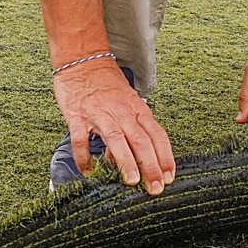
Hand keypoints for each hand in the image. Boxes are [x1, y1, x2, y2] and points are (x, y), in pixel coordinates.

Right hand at [53, 60, 175, 194]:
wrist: (81, 60)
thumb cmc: (105, 83)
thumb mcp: (124, 103)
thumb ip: (128, 129)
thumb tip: (122, 158)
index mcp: (137, 109)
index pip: (157, 135)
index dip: (165, 157)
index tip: (169, 177)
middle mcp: (122, 112)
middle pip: (141, 140)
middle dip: (151, 166)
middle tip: (155, 188)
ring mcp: (99, 114)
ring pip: (117, 139)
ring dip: (126, 161)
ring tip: (131, 181)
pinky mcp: (77, 116)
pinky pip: (81, 140)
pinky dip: (84, 157)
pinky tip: (88, 172)